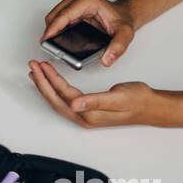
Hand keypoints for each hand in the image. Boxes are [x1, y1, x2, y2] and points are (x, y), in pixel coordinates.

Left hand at [27, 59, 168, 127]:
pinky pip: (65, 99)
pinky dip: (55, 89)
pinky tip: (52, 81)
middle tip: (32, 66)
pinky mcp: (88, 110)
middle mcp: (84, 117)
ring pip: (58, 100)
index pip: (62, 94)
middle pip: (54, 99)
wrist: (150, 106)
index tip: (41, 65)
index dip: (49, 79)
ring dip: (46, 86)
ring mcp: (85, 115)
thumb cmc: (137, 101)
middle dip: (41, 82)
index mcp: (88, 114)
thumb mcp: (117, 97)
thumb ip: (94, 101)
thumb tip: (74, 105)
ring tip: (36, 72)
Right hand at [41, 0, 135, 66]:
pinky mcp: (70, 7)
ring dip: (51, 30)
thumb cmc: (122, 20)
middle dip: (50, 32)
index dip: (53, 29)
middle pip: (54, 16)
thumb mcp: (125, 34)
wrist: (125, 14)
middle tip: (50, 47)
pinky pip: (56, 18)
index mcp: (87, 1)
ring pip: (52, 17)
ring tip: (53, 45)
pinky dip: (55, 28)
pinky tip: (58, 38)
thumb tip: (106, 59)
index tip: (46, 40)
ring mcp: (72, 2)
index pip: (63, 15)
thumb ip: (118, 47)